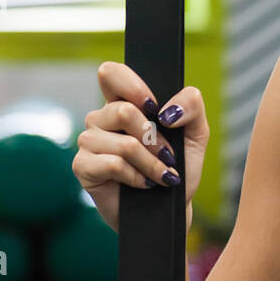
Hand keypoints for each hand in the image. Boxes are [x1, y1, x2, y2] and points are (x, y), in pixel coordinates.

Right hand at [72, 61, 209, 232]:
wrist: (171, 206)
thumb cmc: (179, 166)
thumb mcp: (196, 132)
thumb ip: (192, 105)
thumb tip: (167, 110)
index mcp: (125, 102)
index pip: (111, 73)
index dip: (132, 85)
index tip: (154, 107)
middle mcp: (102, 118)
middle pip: (122, 110)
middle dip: (154, 138)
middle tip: (168, 156)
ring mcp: (89, 142)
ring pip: (123, 142)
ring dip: (150, 162)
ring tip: (160, 174)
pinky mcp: (82, 166)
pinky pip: (111, 164)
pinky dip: (136, 176)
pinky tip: (142, 184)